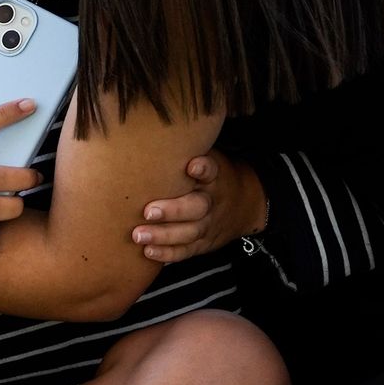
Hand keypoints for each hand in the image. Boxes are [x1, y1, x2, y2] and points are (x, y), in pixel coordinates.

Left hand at [131, 151, 263, 264]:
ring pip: (189, 232)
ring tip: (139, 235)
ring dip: (164, 236)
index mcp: (214, 176)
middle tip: (149, 211)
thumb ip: (184, 152)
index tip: (192, 166)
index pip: (211, 170)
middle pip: (197, 207)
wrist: (244, 204)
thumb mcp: (209, 158)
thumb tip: (147, 131)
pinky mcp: (203, 243)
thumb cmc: (210, 177)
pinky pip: (186, 250)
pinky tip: (148, 251)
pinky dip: (168, 253)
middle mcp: (212, 201)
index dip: (203, 168)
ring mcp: (208, 224)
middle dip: (173, 211)